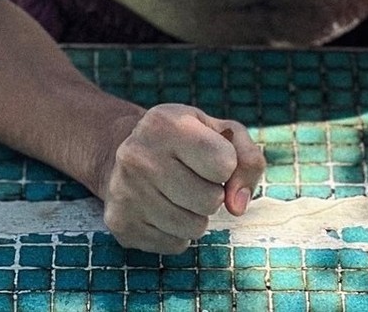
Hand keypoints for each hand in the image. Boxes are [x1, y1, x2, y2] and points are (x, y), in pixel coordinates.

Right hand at [101, 103, 265, 252]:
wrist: (120, 150)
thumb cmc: (183, 140)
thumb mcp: (219, 131)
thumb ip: (247, 159)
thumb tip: (237, 207)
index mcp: (165, 123)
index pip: (224, 164)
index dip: (226, 164)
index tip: (209, 155)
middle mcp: (138, 156)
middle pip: (211, 200)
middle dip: (212, 192)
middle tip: (194, 177)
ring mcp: (125, 192)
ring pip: (194, 228)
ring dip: (197, 215)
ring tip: (179, 193)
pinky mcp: (121, 224)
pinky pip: (175, 244)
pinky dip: (178, 232)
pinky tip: (162, 208)